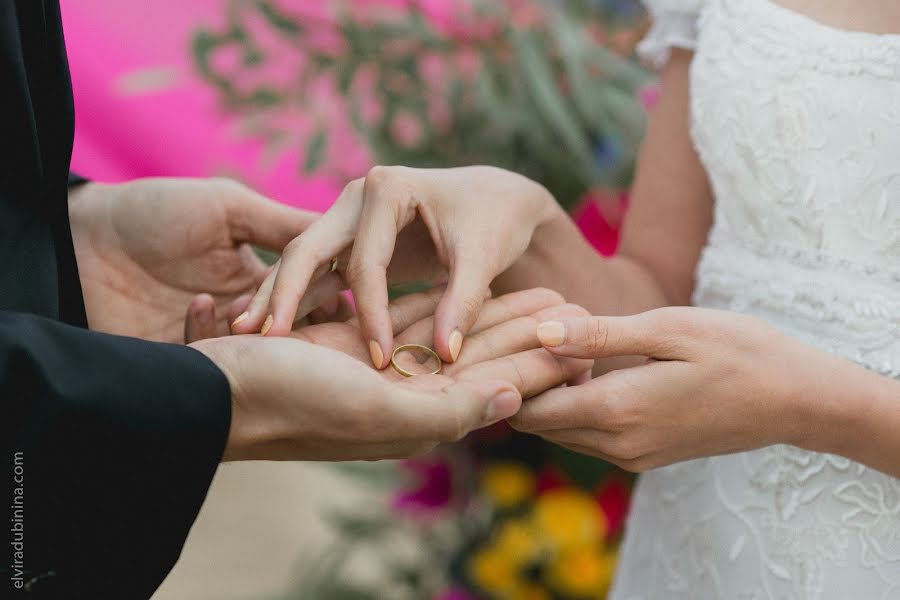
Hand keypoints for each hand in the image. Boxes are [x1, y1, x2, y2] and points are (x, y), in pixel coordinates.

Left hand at [70, 177, 337, 342]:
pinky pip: (208, 365)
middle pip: (290, 337)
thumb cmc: (157, 211)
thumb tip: (346, 239)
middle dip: (300, 331)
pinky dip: (210, 336)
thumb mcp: (229, 207)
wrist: (81, 236)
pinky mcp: (177, 363)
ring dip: (257, 336)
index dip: (330, 301)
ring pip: (253, 358)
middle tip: (303, 318)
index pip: (313, 301)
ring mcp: (210, 343)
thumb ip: (284, 225)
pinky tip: (200, 305)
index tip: (345, 296)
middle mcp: (243, 317)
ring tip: (247, 311)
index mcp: (263, 281)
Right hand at [192, 287, 591, 460]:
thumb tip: (516, 400)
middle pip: (484, 357)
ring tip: (548, 295)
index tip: (592, 342)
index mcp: (415, 416)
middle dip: (532, 336)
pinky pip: (409, 316)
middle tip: (586, 314)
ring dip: (498, 315)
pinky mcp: (349, 337)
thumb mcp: (373, 411)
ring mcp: (376, 365)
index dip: (544, 365)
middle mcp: (401, 395)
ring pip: (453, 333)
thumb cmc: (288, 404)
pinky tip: (471, 290)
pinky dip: (443, 302)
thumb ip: (449, 408)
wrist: (208, 391)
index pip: (496, 386)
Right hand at [232, 166, 562, 367]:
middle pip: (308, 250)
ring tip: (240, 335)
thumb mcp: (484, 257)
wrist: (495, 200)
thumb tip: (444, 354)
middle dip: (282, 293)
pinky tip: (269, 333)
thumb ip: (463, 302)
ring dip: (274, 298)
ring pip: (301, 262)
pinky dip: (295, 301)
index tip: (378, 361)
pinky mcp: (346, 242)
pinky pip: (314, 274)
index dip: (371, 314)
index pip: (366, 262)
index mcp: (387, 190)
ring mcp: (346, 219)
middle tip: (256, 337)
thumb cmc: (494, 222)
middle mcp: (356, 199)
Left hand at [509, 307, 830, 471]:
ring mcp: (632, 456)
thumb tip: (540, 333)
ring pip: (562, 431)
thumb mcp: (667, 329)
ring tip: (571, 347)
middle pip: (538, 423)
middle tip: (541, 335)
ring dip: (555, 395)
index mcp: (615, 411)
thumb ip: (599, 337)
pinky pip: (590, 436)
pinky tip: (596, 369)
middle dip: (528, 385)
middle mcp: (616, 445)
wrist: (795, 399)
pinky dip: (580, 406)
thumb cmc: (736, 351)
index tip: (522, 333)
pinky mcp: (645, 456)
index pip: (528, 408)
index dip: (514, 374)